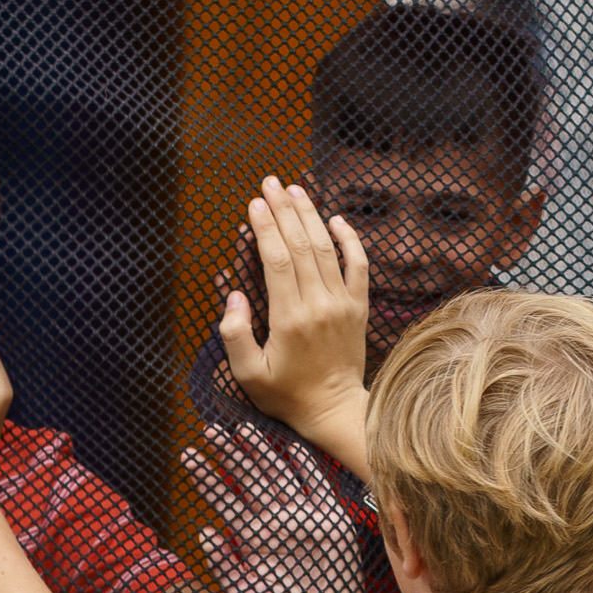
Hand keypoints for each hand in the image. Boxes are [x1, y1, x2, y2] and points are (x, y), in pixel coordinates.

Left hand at [182, 424, 363, 592]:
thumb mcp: (241, 592)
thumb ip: (222, 562)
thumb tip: (204, 531)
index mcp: (250, 535)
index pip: (225, 498)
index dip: (207, 477)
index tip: (188, 454)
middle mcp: (273, 520)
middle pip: (248, 478)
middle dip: (229, 454)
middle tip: (209, 429)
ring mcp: (301, 517)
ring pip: (277, 475)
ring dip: (260, 452)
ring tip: (240, 428)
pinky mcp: (330, 520)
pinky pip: (318, 486)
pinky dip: (306, 467)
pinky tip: (291, 447)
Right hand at [219, 177, 372, 464]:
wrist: (334, 410)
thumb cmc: (286, 394)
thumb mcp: (248, 375)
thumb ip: (235, 336)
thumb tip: (234, 295)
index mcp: (289, 319)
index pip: (277, 260)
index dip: (265, 228)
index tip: (253, 203)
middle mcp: (318, 305)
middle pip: (301, 245)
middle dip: (283, 210)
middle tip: (269, 182)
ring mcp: (342, 304)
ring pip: (326, 249)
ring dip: (310, 215)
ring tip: (295, 189)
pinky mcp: (358, 308)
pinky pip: (359, 265)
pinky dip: (350, 239)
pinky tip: (337, 218)